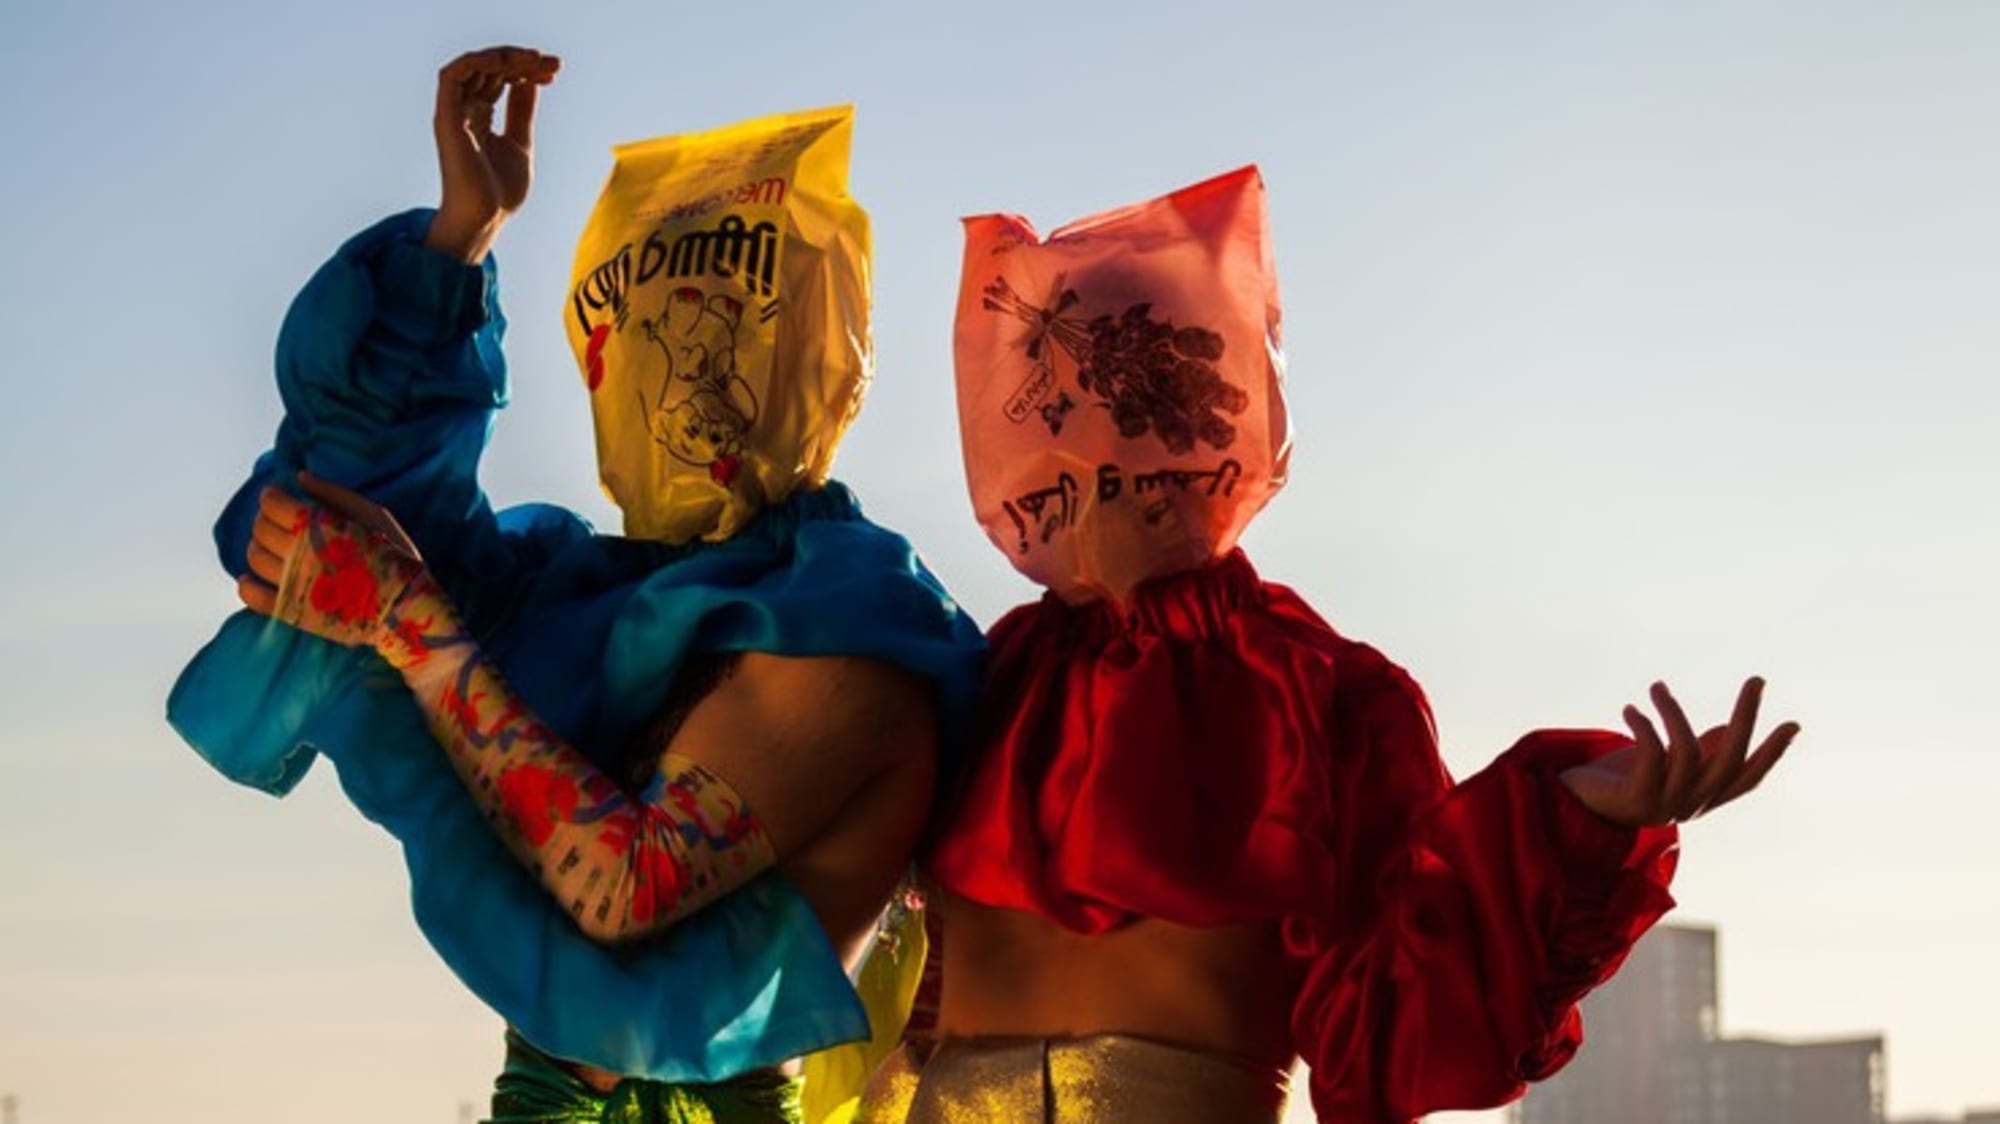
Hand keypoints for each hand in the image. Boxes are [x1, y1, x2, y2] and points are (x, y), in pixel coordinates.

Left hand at [240, 473, 430, 651]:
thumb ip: (334, 494)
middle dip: (264, 520)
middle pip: (260, 529)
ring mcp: (293, 584)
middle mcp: (298, 553)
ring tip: (270, 546)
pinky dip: (247, 586)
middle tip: (276, 521)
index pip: (272, 504)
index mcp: (318, 526)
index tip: (276, 496)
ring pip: (254, 559)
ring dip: (257, 548)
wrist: (405, 607)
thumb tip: (300, 476)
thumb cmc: (396, 557)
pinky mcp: (291, 611)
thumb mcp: (374, 516)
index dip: (270, 496)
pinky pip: (254, 597)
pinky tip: (250, 579)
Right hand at [423, 46, 559, 263]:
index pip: (500, 78)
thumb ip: (521, 111)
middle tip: (553, 63)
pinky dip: (478, 62)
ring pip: (473, 65)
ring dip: (505, 56)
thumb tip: (531, 81)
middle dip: (522, 60)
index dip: (526, 69)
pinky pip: (453, 75)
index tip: (555, 71)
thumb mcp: (520, 142)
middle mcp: (463, 110)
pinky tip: (507, 64)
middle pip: (489, 69)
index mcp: (480, 115)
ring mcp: (453, 112)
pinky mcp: (446, 117)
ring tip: (536, 60)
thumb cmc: (500, 191)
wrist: (485, 218)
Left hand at [1559, 678, 1799, 827]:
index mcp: (1702, 798)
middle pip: (1730, 761)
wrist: (1574, 807)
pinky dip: (1644, 726)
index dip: (1771, 754)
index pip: (1746, 778)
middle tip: (1756, 680)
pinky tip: (1630, 710)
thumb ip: (1697, 751)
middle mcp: (1690, 804)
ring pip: (1687, 751)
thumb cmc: (1623, 780)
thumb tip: (1727, 728)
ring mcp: (1665, 804)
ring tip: (1656, 688)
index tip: (1793, 723)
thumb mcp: (1664, 763)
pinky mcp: (1636, 799)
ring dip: (1673, 712)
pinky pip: (1650, 754)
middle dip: (1747, 717)